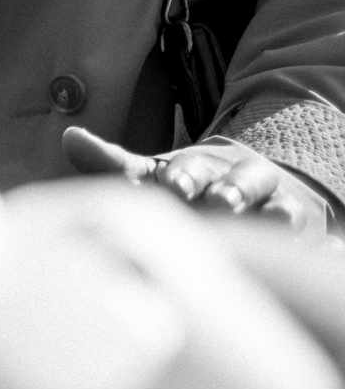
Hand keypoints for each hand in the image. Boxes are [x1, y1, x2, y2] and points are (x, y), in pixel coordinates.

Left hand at [63, 127, 333, 235]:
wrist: (256, 186)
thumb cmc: (192, 186)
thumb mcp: (155, 172)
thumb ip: (114, 163)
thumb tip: (69, 136)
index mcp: (197, 168)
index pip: (186, 169)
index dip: (180, 176)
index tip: (170, 183)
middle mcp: (237, 181)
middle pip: (232, 184)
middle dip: (223, 192)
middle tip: (214, 202)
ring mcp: (272, 203)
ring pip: (274, 206)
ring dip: (269, 213)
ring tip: (264, 218)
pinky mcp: (300, 227)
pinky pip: (310, 236)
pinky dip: (315, 243)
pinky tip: (323, 252)